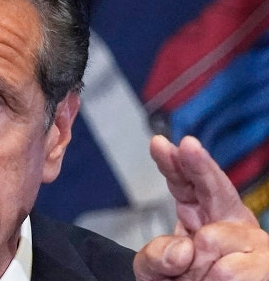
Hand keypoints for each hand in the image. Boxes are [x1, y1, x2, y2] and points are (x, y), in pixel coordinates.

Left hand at [134, 135, 268, 279]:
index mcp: (197, 212)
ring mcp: (250, 240)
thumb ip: (155, 255)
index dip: (172, 163)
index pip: (182, 183)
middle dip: (198, 164)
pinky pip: (228, 271)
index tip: (159, 144)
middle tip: (188, 146)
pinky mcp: (266, 262)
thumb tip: (184, 249)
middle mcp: (226, 219)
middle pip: (213, 185)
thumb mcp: (153, 268)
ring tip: (199, 278)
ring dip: (197, 266)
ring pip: (212, 239)